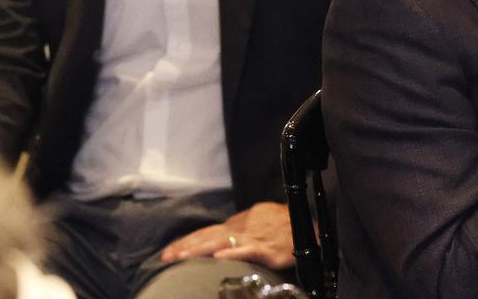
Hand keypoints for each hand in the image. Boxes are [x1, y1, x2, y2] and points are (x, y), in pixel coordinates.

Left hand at [159, 201, 294, 268]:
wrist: (311, 223)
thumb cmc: (285, 223)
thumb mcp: (259, 220)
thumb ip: (240, 228)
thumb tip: (221, 239)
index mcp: (240, 222)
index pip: (208, 231)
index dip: (188, 240)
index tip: (169, 251)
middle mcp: (244, 228)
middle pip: (210, 235)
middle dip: (187, 246)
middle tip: (167, 257)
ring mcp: (255, 238)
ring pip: (223, 241)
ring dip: (201, 249)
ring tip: (183, 257)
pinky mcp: (268, 249)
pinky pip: (248, 250)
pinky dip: (233, 253)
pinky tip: (219, 257)